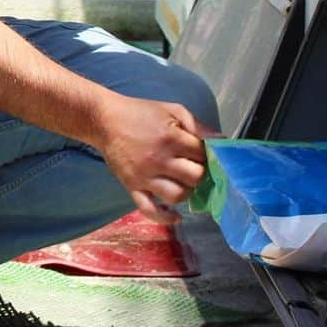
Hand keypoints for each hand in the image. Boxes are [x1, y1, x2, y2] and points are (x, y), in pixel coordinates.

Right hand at [95, 94, 214, 221]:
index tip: (202, 153)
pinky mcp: (132, 187)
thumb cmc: (140, 113)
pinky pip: (149, 209)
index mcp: (170, 138)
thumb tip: (221, 140)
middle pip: (194, 177)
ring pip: (178, 195)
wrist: (104, 120)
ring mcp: (145, 176)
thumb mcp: (171, 110)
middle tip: (194, 166)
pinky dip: (165, 217)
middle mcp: (159, 159)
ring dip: (187, 191)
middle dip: (199, 172)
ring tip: (184, 182)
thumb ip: (196, 124)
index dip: (206, 153)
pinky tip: (176, 216)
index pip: (202, 154)